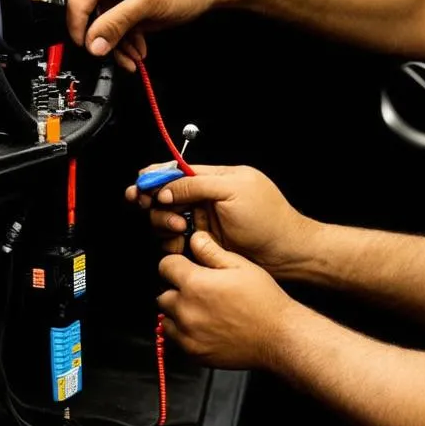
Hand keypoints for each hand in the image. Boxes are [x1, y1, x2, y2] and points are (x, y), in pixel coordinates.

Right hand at [66, 0, 223, 69]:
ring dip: (119, 40)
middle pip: (95, 8)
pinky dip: (129, 33)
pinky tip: (138, 47)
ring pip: (110, 16)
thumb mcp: (150, 5)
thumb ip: (118, 23)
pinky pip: (123, 15)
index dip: (78, 23)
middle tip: (112, 56)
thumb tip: (93, 42)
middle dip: (106, 36)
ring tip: (133, 57)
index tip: (84, 46)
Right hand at [126, 164, 316, 276]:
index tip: (139, 187)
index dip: (155, 178)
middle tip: (158, 209)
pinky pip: (176, 241)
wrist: (285, 254)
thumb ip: (198, 185)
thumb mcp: (234, 191)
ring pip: (167, 218)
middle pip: (167, 195)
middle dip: (156, 202)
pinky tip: (179, 246)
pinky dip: (171, 243)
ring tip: (177, 229)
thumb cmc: (269, 219)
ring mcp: (204, 221)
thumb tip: (166, 186)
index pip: (177, 171)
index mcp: (216, 178)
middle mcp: (207, 198)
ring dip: (163, 223)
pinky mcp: (203, 243)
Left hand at [158, 232, 299, 368]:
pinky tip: (205, 325)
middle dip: (176, 288)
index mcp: (195, 284)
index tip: (185, 266)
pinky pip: (176, 339)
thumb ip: (211, 251)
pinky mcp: (193, 353)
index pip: (165, 266)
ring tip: (202, 309)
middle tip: (198, 289)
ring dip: (178, 312)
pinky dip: (184, 331)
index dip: (176, 263)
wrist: (277, 336)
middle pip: (163, 294)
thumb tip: (195, 239)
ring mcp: (188, 334)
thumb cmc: (263, 301)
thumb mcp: (240, 265)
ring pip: (166, 318)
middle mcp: (187, 310)